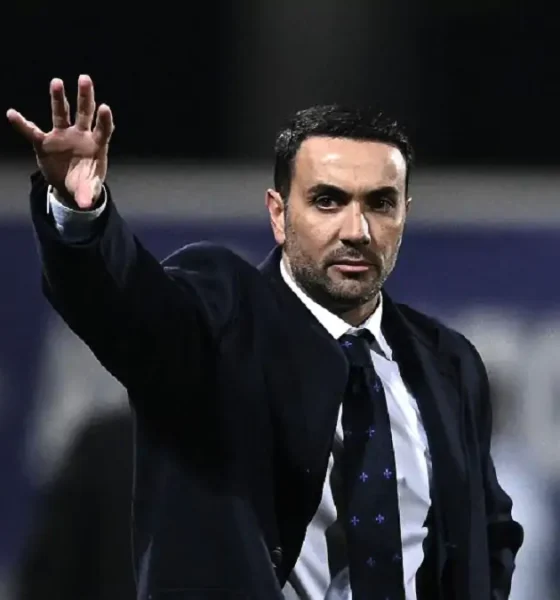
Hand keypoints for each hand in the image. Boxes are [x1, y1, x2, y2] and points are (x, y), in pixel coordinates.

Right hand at [6, 75, 113, 208]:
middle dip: (85, 96)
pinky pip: (32, 131)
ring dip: (59, 98)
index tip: (105, 107)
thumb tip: (86, 205)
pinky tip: (12, 114)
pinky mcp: (45, 142)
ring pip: (61, 113)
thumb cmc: (84, 183)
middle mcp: (81, 135)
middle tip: (85, 78)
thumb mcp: (87, 190)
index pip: (103, 129)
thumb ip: (87, 195)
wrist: (69, 185)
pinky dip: (22, 124)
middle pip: (84, 113)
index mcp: (96, 145)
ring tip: (57, 82)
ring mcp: (62, 136)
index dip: (104, 119)